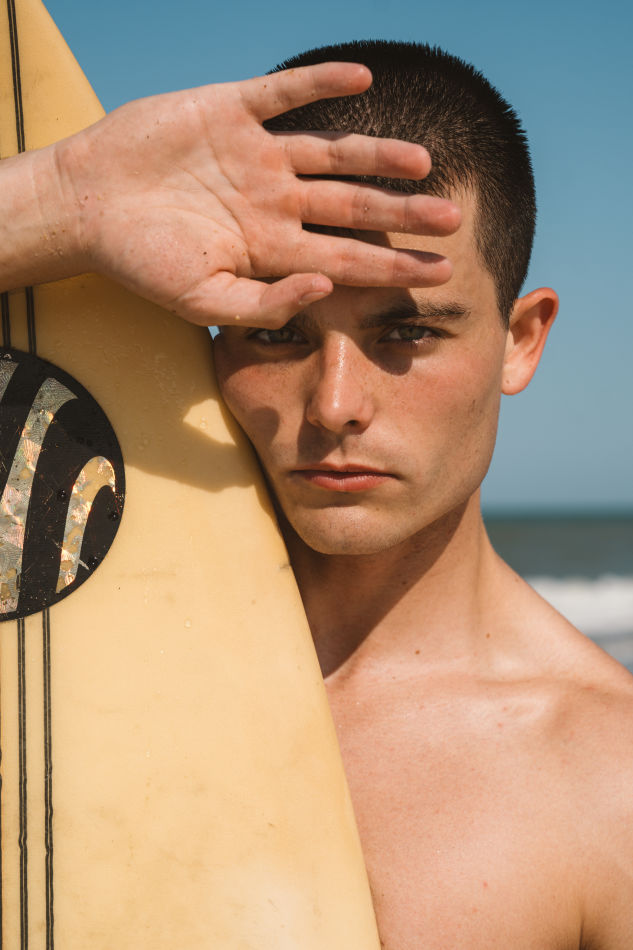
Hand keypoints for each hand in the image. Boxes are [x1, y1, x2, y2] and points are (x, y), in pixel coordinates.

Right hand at [50, 63, 458, 325]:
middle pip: (354, 208)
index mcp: (273, 248)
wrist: (88, 207)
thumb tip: (326, 288)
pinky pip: (284, 95)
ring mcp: (257, 156)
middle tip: (453, 218)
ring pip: (332, 152)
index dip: (395, 269)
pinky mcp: (230, 111)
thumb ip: (264, 304)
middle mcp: (276, 201)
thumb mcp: (202, 301)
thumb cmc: (142, 263)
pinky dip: (319, 83)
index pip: (349, 260)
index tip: (442, 275)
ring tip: (423, 160)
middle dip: (403, 215)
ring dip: (378, 154)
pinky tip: (361, 78)